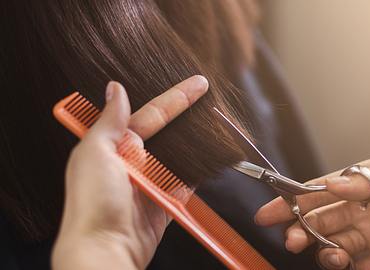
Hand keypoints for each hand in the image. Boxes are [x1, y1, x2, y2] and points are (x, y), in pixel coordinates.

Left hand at [52, 75, 207, 269]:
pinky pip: (186, 184)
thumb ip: (109, 121)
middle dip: (188, 116)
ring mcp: (150, 184)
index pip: (151, 115)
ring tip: (216, 126)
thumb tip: (115, 89)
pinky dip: (198, 173)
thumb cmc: (92, 204)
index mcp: (115, 146)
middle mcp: (133, 162)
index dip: (176, 98)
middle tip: (210, 99)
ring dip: (195, 143)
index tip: (197, 85)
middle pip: (168, 133)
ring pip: (179, 157)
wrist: (105, 249)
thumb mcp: (95, 153)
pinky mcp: (164, 204)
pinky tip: (211, 159)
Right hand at [255, 152, 369, 268]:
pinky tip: (345, 261)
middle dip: (299, 228)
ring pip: (334, 246)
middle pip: (321, 222)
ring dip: (321, 250)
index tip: (271, 209)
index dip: (293, 200)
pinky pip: (358, 266)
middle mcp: (365, 211)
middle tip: (290, 236)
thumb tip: (333, 185)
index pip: (321, 193)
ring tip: (323, 252)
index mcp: (365, 186)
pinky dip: (344, 266)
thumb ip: (369, 177)